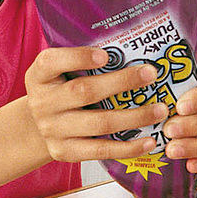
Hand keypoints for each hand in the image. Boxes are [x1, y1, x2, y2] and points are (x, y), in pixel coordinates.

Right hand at [25, 46, 168, 161]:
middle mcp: (42, 103)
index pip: (52, 62)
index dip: (79, 57)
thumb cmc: (59, 92)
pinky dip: (128, 148)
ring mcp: (52, 130)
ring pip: (99, 123)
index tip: (106, 55)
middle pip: (84, 92)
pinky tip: (150, 141)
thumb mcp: (57, 73)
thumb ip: (80, 61)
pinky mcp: (65, 152)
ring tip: (160, 110)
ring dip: (134, 117)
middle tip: (151, 74)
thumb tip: (129, 45)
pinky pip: (100, 150)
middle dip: (121, 82)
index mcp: (39, 76)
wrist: (36, 129)